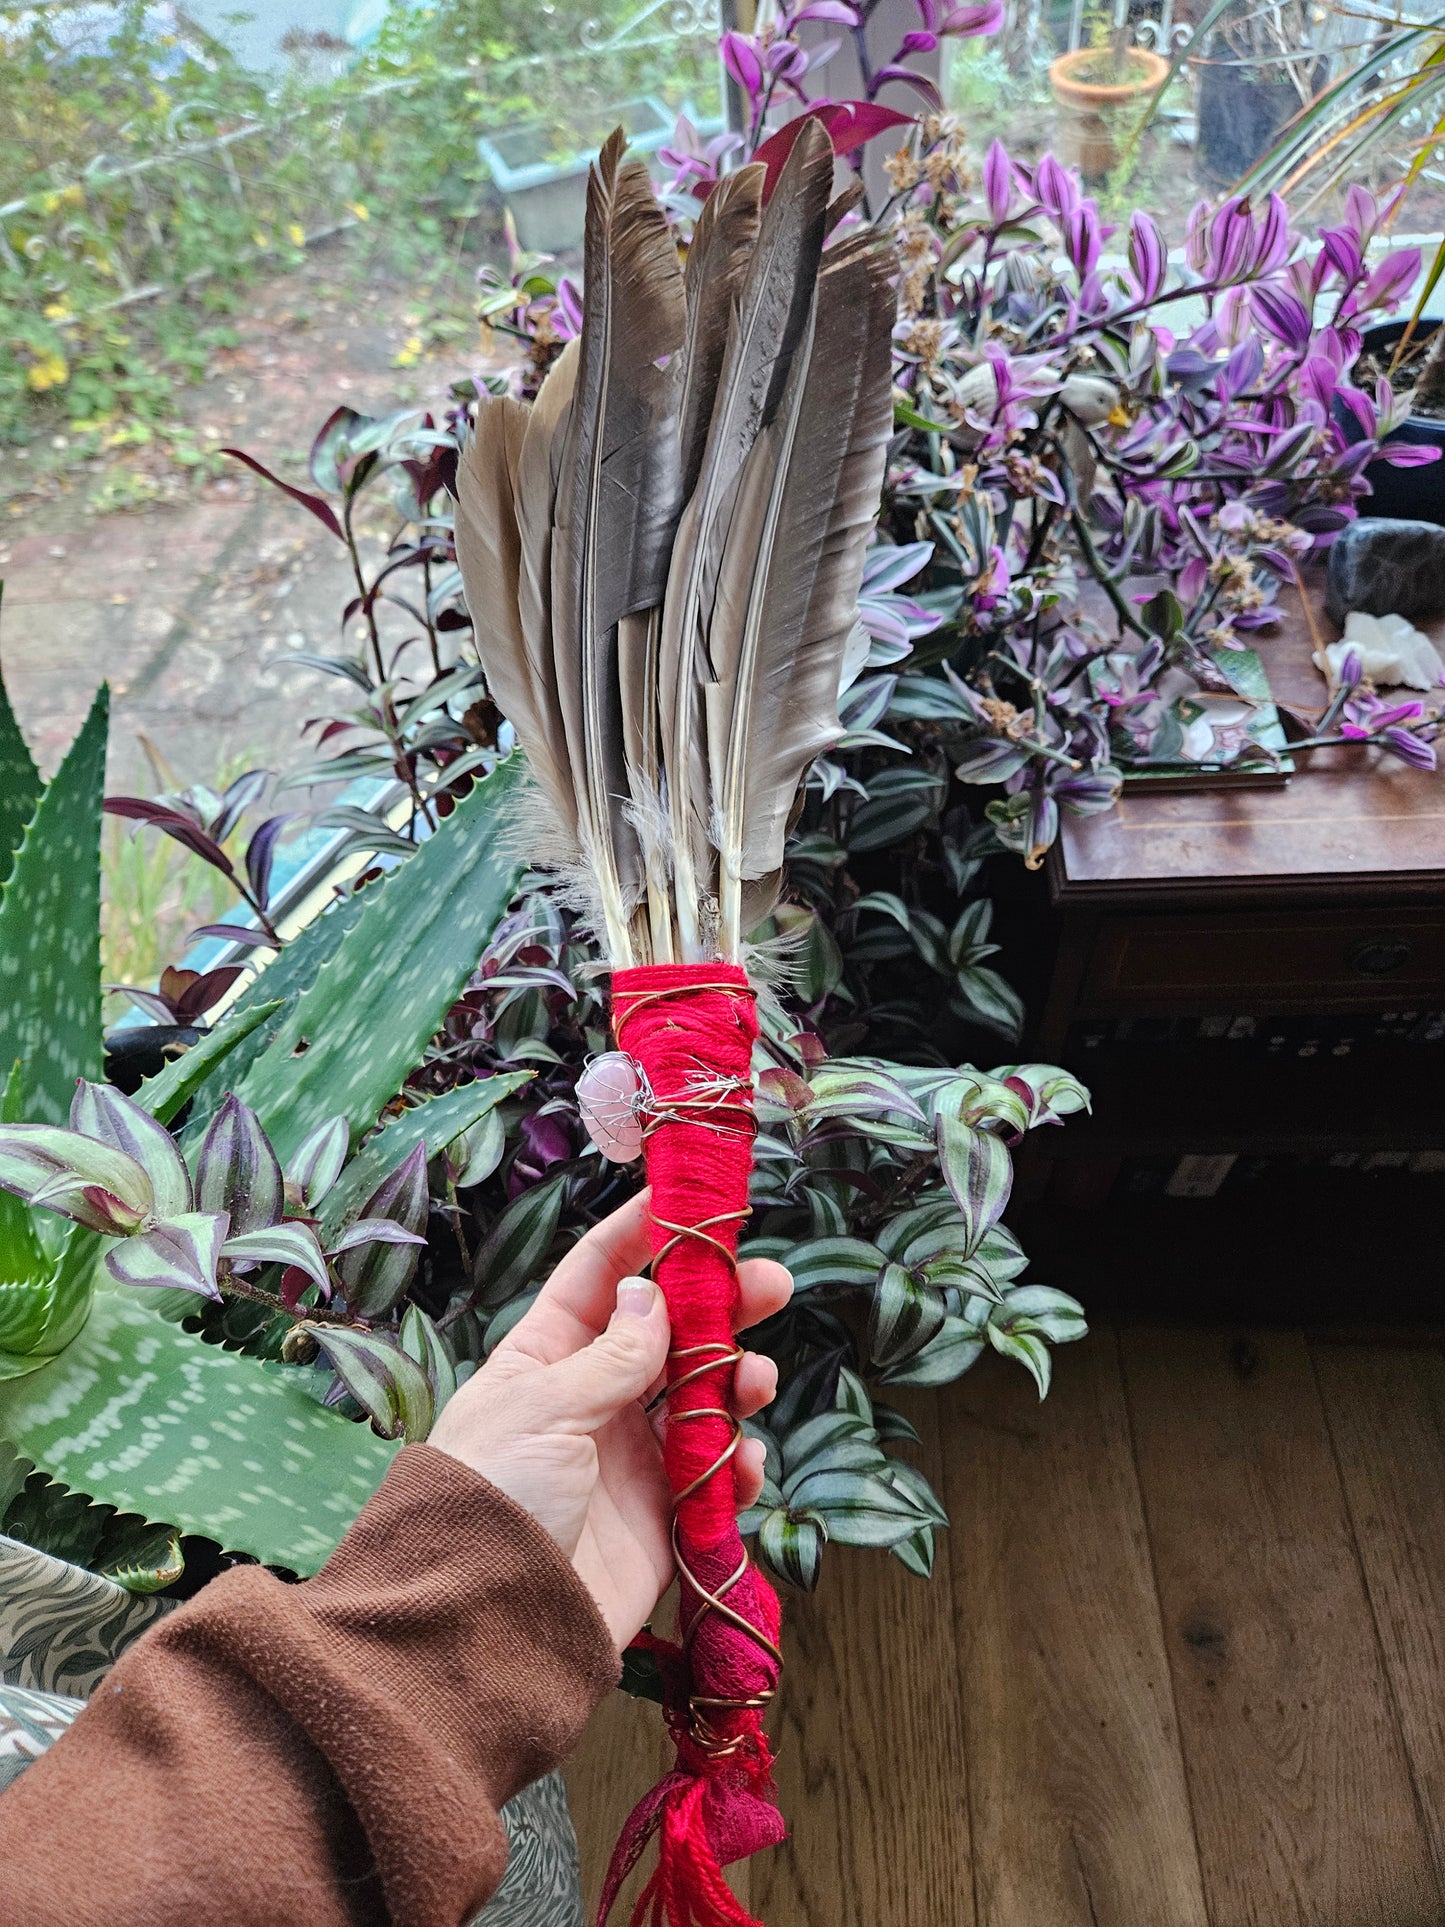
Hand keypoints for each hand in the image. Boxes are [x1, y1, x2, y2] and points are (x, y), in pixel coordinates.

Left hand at [429, 1190, 792, 1648]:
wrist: (488, 1629)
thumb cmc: (491, 1501)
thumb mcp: (541, 1410)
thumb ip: (611, 1356)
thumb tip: (654, 1295)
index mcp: (543, 1359)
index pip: (597, 1278)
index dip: (642, 1234)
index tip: (691, 1199)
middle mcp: (589, 1400)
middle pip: (667, 1333)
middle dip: (719, 1305)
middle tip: (771, 1284)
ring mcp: (628, 1458)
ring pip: (702, 1397)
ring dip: (738, 1379)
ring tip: (757, 1377)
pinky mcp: (660, 1517)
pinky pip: (714, 1476)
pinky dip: (739, 1464)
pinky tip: (745, 1460)